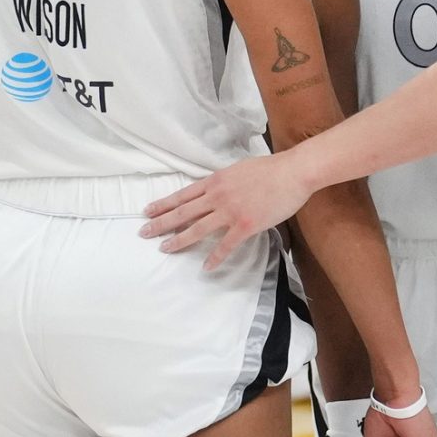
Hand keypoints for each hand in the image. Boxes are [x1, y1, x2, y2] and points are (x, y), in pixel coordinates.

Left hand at [141, 151, 316, 269]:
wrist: (293, 172)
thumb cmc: (269, 169)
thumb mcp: (237, 170)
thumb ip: (222, 182)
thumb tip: (213, 189)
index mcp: (215, 181)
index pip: (183, 195)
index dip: (163, 204)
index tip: (147, 211)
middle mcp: (217, 196)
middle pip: (183, 212)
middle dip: (161, 223)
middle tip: (143, 232)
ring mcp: (230, 211)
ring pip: (198, 229)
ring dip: (179, 240)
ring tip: (165, 248)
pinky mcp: (246, 225)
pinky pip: (226, 245)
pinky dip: (215, 257)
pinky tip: (206, 267)